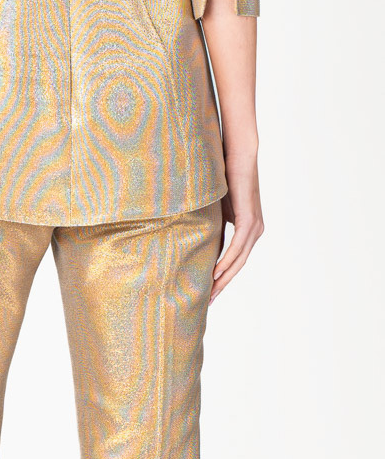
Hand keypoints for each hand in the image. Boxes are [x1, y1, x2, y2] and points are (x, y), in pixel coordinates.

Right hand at [211, 153, 262, 300]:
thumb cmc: (225, 179)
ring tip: (211, 292)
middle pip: (239, 265)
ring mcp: (255, 226)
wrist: (238, 156)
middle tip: (209, 301)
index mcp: (249, 230)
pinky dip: (228, 261)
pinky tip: (217, 273)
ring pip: (240, 260)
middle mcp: (256, 231)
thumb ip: (215, 228)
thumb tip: (201, 243)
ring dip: (225, 277)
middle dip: (223, 284)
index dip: (223, 277)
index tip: (210, 292)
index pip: (236, 259)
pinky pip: (238, 247)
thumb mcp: (217, 210)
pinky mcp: (250, 220)